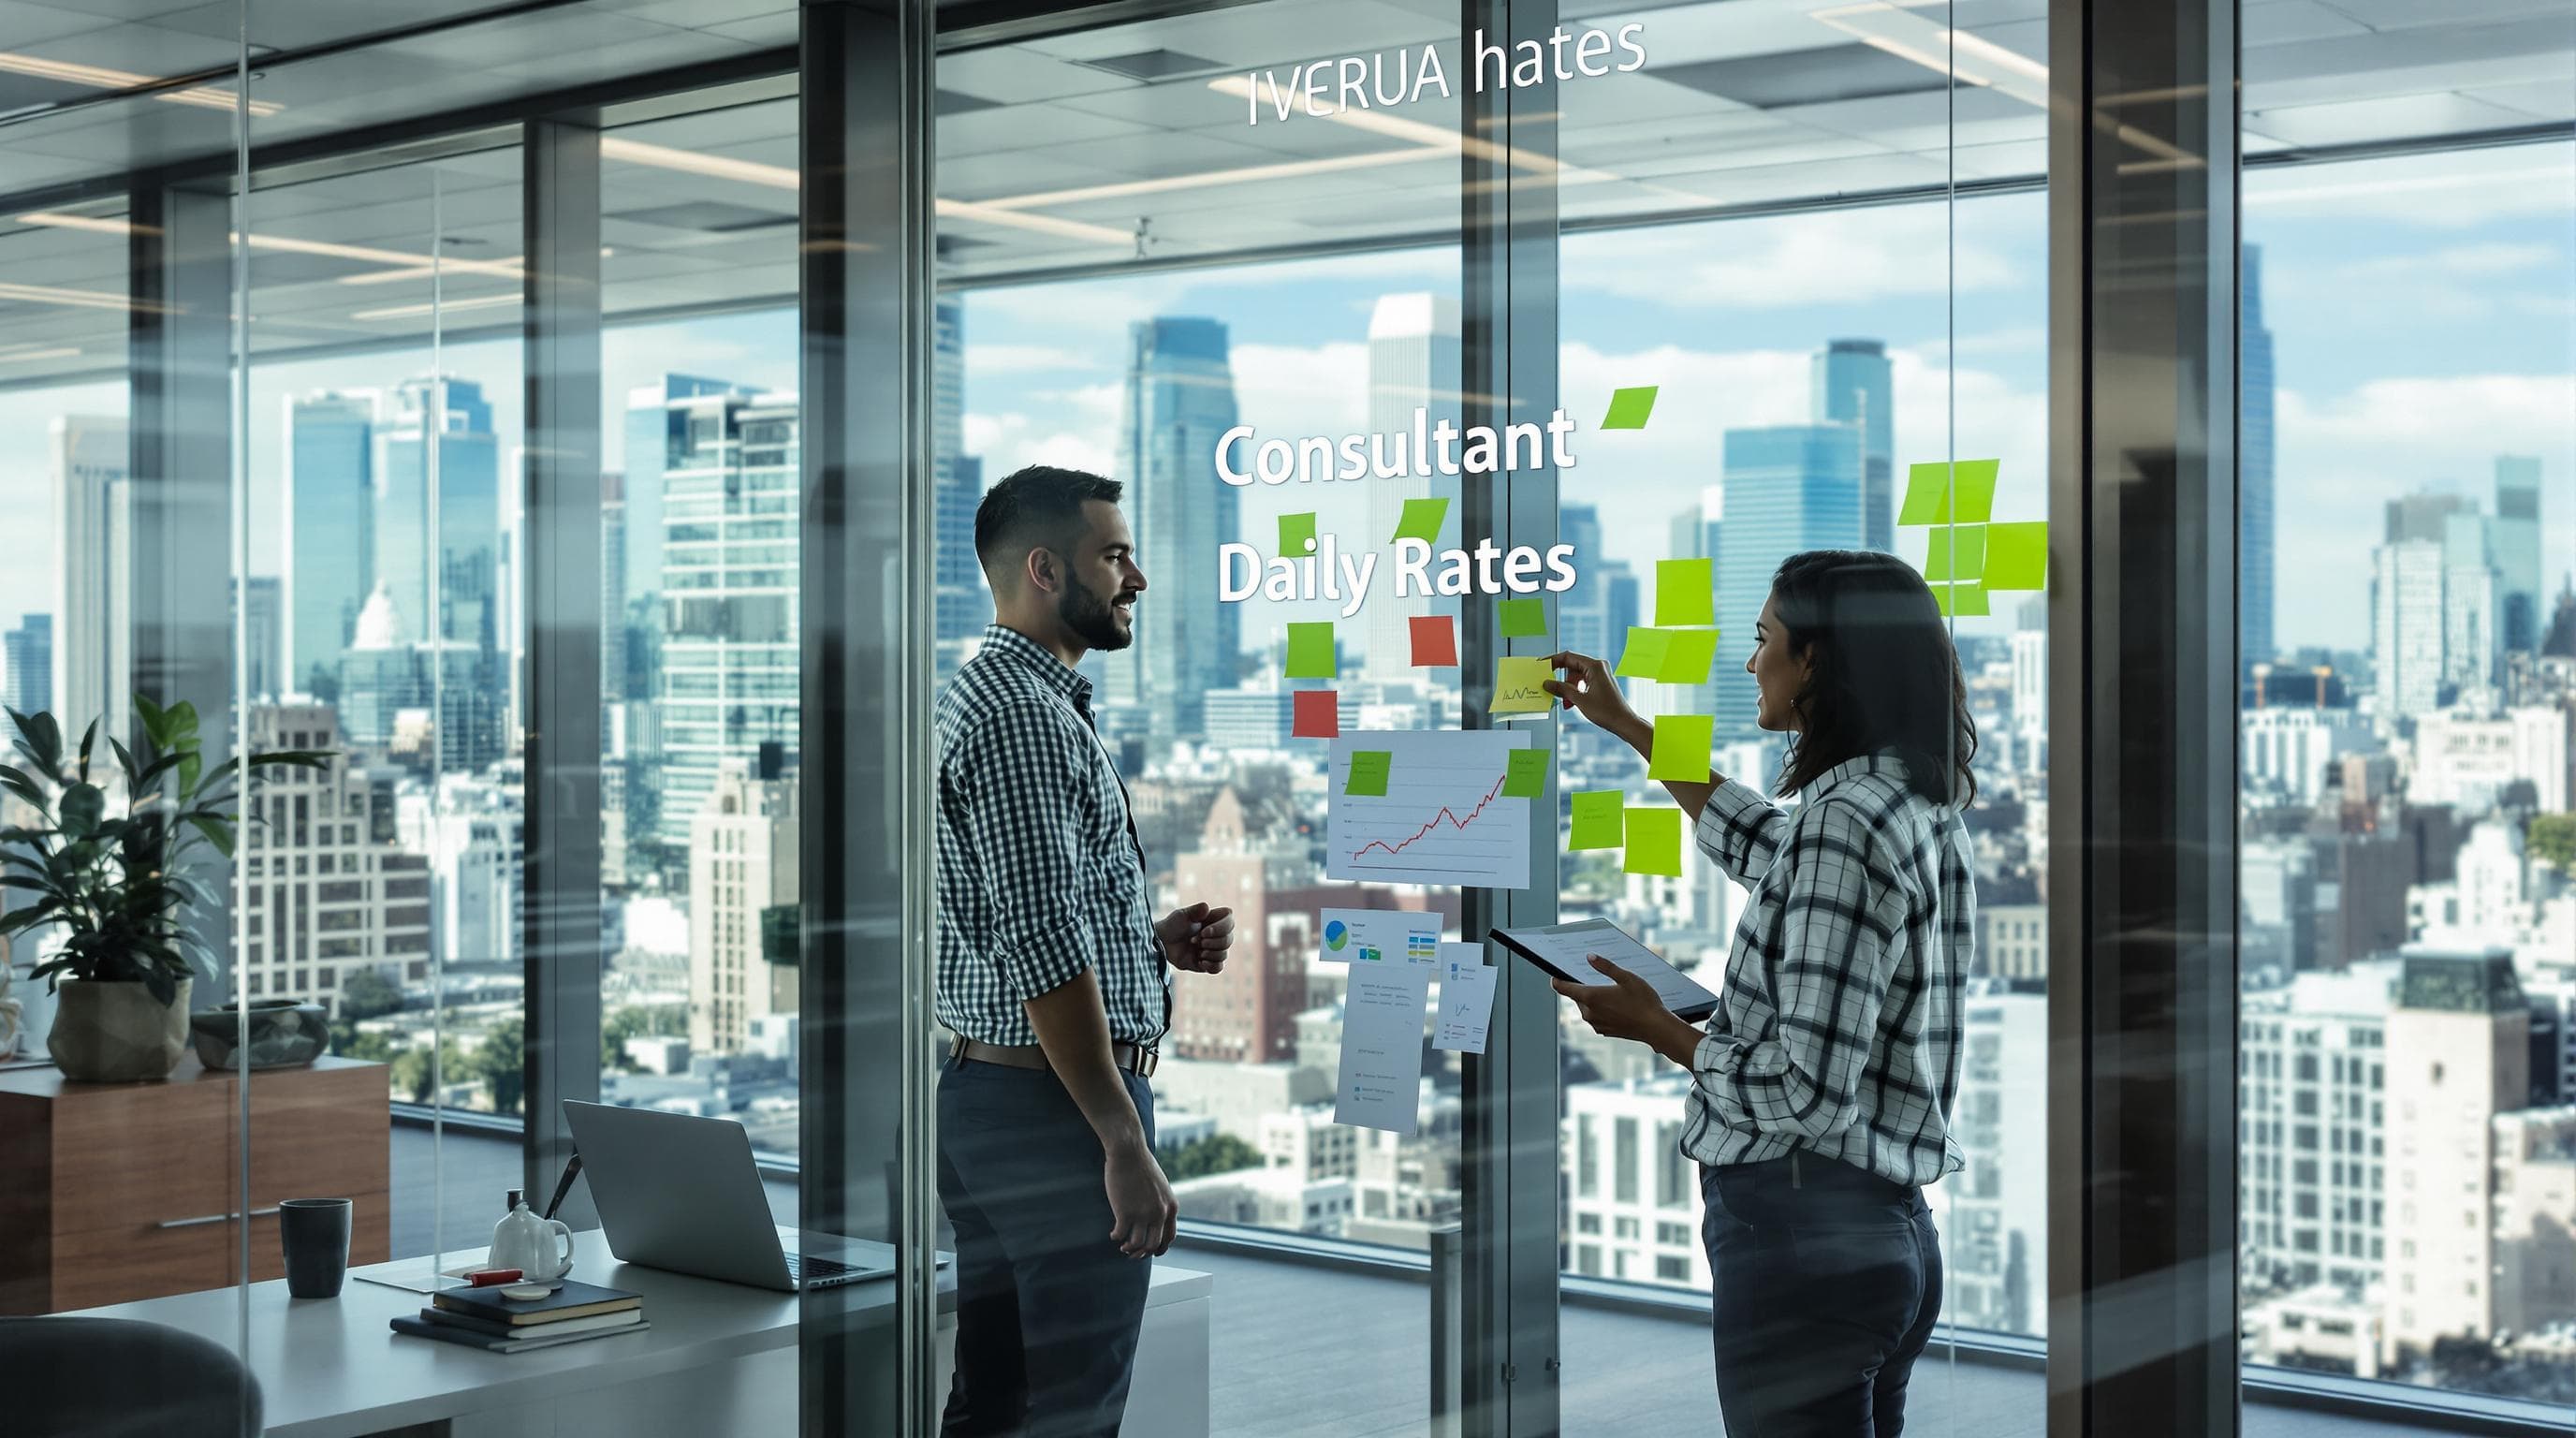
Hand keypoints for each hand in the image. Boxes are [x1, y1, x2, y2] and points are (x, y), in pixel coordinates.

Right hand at [1104, 1142, 1176, 1257]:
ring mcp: (1143, 1214)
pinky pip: (1120, 1234)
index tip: (1151, 1251)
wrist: (1128, 1152)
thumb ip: (1161, 1203)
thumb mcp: (1160, 1186)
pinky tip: (1113, 1233)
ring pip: (1137, 1244)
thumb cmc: (1142, 1165)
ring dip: (1129, 1249)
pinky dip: (1116, 1237)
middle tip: (1133, 1254)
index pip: (1170, 1237)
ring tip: (1123, 1246)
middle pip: (1154, 1245)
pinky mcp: (1125, 1212)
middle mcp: (1160, 1213)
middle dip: (1143, 1253)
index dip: (1160, 1248)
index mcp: (1171, 1206)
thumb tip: (1156, 1218)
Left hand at [1159, 902, 1234, 973]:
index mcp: (1214, 920)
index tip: (1205, 931)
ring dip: (1210, 953)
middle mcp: (1216, 935)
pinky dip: (1211, 966)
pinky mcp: (1207, 963)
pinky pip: (1218, 968)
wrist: (1161, 943)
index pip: (1230, 921)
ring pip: (1224, 954)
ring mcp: (1212, 950)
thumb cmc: (1172, 925)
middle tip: (1195, 940)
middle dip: (1213, 942)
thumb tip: (1206, 908)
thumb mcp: (1181, 915)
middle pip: (1229, 940)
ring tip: (1197, 951)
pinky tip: (1201, 962)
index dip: (1222, 927)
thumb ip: (1194, 911)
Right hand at [1545, 651, 1643, 745]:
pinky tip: (1571, 702)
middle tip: (1550, 687)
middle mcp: (1598, 667)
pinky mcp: (1600, 682)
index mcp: (1595, 666)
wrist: (1623, 722)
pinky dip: (1575, 690)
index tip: (1542, 665)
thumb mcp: (1579, 699)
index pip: (1568, 657)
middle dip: (1561, 679)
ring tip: (1565, 701)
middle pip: (1571, 666)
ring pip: (1576, 675)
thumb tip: (1547, 683)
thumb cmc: (1607, 711)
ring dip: (1568, 687)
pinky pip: (1582, 681)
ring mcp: (1600, 674)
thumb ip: (1561, 689)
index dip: (1553, 660)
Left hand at [1552, 956, 1701, 1065]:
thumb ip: (1606, 967)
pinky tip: (1618, 1006)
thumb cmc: (1643, 1001)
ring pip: (1587, 1008)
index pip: (1563, 988)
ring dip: (1594, 1000)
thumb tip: (1590, 957)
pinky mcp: (1604, 1031)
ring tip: (1613, 993)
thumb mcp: (1626, 977)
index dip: (1557, 980)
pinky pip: (1596, 1017)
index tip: (1555, 975)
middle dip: (1584, 988)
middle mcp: (1589, 1013)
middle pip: (1577, 997)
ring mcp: (1596, 1024)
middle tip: (1597, 979)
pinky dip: (1602, 1010)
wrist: (1656, 1028)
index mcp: (1590, 997)